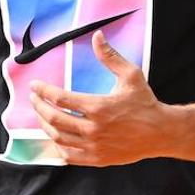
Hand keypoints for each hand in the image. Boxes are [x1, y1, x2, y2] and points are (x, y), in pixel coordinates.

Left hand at [29, 30, 176, 165]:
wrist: (161, 133)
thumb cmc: (145, 103)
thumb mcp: (130, 76)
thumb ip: (110, 56)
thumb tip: (97, 36)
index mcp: (98, 107)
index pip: (60, 98)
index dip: (43, 91)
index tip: (34, 86)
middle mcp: (93, 128)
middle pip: (54, 118)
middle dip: (38, 107)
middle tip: (33, 99)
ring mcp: (94, 146)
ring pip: (58, 137)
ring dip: (45, 125)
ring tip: (41, 115)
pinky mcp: (97, 159)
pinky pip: (69, 155)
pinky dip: (57, 145)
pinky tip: (54, 136)